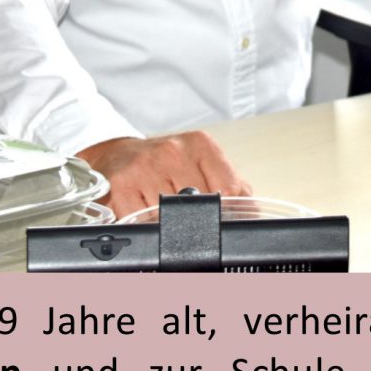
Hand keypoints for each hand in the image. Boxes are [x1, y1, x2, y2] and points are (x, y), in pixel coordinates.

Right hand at [78, 130, 254, 218]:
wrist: (118, 155)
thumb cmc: (164, 163)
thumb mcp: (202, 162)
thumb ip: (231, 185)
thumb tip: (251, 211)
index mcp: (200, 144)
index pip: (230, 189)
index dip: (228, 211)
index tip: (221, 218)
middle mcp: (172, 151)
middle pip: (201, 207)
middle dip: (197, 219)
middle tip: (187, 215)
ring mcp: (145, 168)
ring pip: (172, 217)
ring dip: (171, 224)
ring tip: (165, 212)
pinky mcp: (122, 186)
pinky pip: (144, 222)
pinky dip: (148, 226)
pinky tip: (146, 213)